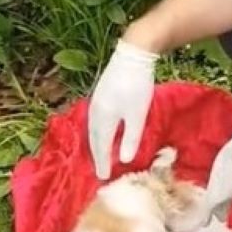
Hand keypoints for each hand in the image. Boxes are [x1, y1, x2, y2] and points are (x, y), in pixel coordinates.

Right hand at [88, 39, 157, 179]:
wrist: (133, 53)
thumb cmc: (137, 85)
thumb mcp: (137, 115)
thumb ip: (131, 138)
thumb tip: (123, 161)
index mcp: (102, 118)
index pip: (100, 146)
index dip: (102, 163)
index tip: (103, 178)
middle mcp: (94, 111)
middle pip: (93, 138)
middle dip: (97, 156)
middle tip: (100, 171)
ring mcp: (96, 101)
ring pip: (93, 129)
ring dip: (96, 144)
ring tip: (100, 156)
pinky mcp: (101, 93)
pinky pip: (96, 119)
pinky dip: (98, 131)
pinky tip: (105, 132)